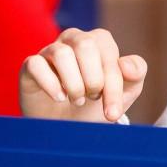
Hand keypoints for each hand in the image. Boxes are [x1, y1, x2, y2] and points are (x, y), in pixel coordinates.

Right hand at [20, 28, 146, 121]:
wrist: (67, 127)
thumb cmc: (97, 105)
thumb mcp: (125, 92)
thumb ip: (136, 74)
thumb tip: (126, 64)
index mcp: (99, 42)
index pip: (109, 53)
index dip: (113, 85)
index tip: (112, 112)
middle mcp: (74, 39)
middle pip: (85, 44)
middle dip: (93, 79)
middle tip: (92, 98)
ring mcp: (50, 51)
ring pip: (62, 54)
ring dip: (73, 84)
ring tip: (77, 99)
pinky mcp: (30, 66)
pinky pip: (36, 65)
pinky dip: (50, 84)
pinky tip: (59, 98)